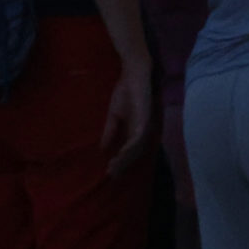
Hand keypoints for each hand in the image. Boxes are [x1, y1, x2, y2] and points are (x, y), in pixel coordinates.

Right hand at [100, 56, 154, 177]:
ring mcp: (146, 124)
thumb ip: (110, 131)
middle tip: (112, 174)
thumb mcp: (114, 115)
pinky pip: (139, 136)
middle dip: (123, 164)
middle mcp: (143, 129)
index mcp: (136, 129)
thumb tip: (102, 148)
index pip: (130, 150)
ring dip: (125, 158)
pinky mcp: (146, 118)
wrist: (132, 74)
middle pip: (135, 152)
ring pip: (138, 147)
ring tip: (114, 166)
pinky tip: (121, 153)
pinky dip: (130, 146)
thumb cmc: (125, 91)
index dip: (121, 161)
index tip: (110, 172)